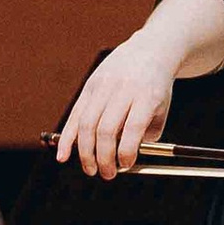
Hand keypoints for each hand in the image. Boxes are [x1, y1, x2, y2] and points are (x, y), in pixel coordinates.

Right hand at [59, 21, 187, 177]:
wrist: (150, 50)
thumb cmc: (156, 87)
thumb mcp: (161, 109)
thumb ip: (146, 135)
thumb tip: (123, 161)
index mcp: (146, 95)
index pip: (133, 127)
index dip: (127, 151)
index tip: (126, 166)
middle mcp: (123, 89)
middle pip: (105, 129)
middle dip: (103, 157)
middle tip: (107, 174)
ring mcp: (103, 85)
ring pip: (87, 124)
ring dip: (85, 152)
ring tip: (91, 169)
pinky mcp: (89, 85)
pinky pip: (75, 114)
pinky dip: (67, 138)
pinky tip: (63, 155)